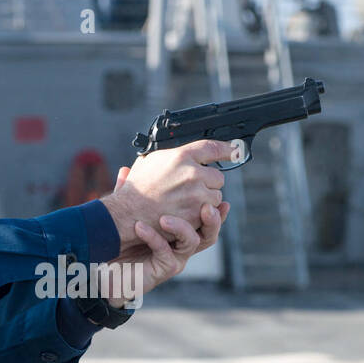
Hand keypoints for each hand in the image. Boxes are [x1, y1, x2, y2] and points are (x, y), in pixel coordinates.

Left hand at [97, 201, 229, 305]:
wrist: (107, 272)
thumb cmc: (120, 245)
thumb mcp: (124, 216)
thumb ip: (127, 195)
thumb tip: (123, 169)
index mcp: (179, 231)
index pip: (203, 217)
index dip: (213, 205)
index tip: (216, 189)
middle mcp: (182, 245)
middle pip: (209, 232)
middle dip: (213, 218)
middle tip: (208, 205)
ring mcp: (175, 257)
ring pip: (193, 242)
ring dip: (182, 226)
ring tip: (165, 218)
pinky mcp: (164, 269)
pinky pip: (165, 252)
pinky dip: (154, 238)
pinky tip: (140, 228)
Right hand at [98, 139, 230, 255]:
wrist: (128, 214)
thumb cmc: (137, 187)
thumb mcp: (151, 160)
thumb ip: (173, 155)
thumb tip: (188, 151)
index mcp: (181, 156)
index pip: (213, 147)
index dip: (227, 149)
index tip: (235, 150)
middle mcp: (192, 174)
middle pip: (218, 177)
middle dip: (209, 183)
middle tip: (192, 189)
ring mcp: (196, 195)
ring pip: (216, 197)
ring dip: (206, 200)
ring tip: (184, 203)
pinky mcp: (197, 215)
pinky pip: (209, 213)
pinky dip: (200, 215)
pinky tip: (184, 212)